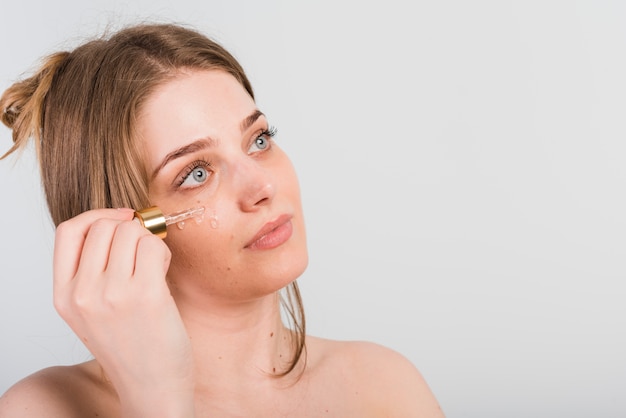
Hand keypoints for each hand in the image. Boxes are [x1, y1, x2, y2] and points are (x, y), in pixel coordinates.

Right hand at [53, 208, 194, 416]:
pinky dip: (163, 252)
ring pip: (130, 231)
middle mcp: (82, 294)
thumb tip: (121, 221)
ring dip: (149, 242)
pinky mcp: (144, 295)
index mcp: (64, 296)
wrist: (153, 387)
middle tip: (144, 253)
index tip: (121, 220)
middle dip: (131, 230)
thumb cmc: (132, 346)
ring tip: (154, 269)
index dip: (98, 216)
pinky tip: (163, 274)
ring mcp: (111, 294)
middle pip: (104, 226)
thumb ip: (94, 270)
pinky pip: (153, 246)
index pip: (69, 231)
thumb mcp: (94, 311)